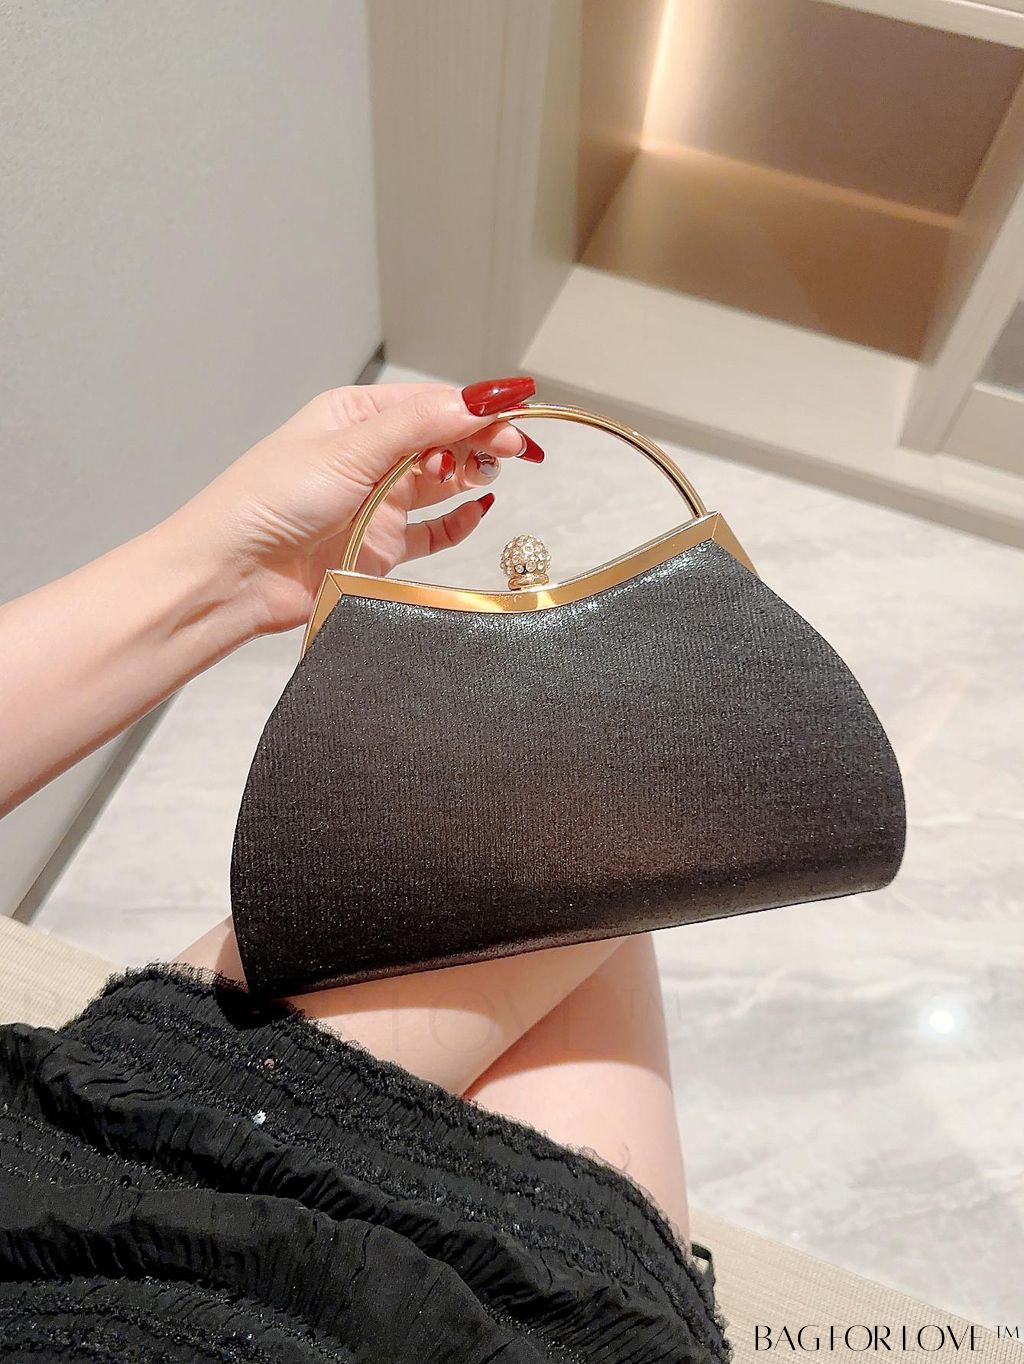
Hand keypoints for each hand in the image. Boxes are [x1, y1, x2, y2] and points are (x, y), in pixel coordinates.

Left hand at [175, 378, 544, 635]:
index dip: (476, 407)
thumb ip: (419, 426)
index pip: (432, 403)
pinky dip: (462, 521)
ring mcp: (378, 503)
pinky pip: (436, 531)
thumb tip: (481, 399)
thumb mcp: (349, 450)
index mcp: (355, 417)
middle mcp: (369, 456)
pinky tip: (480, 509)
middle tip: (515, 448)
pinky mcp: (383, 547)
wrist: (234, 575)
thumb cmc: (268, 502)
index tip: (515, 414)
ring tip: (488, 473)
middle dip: (481, 440)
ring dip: (471, 475)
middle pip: (445, 440)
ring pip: (445, 483)